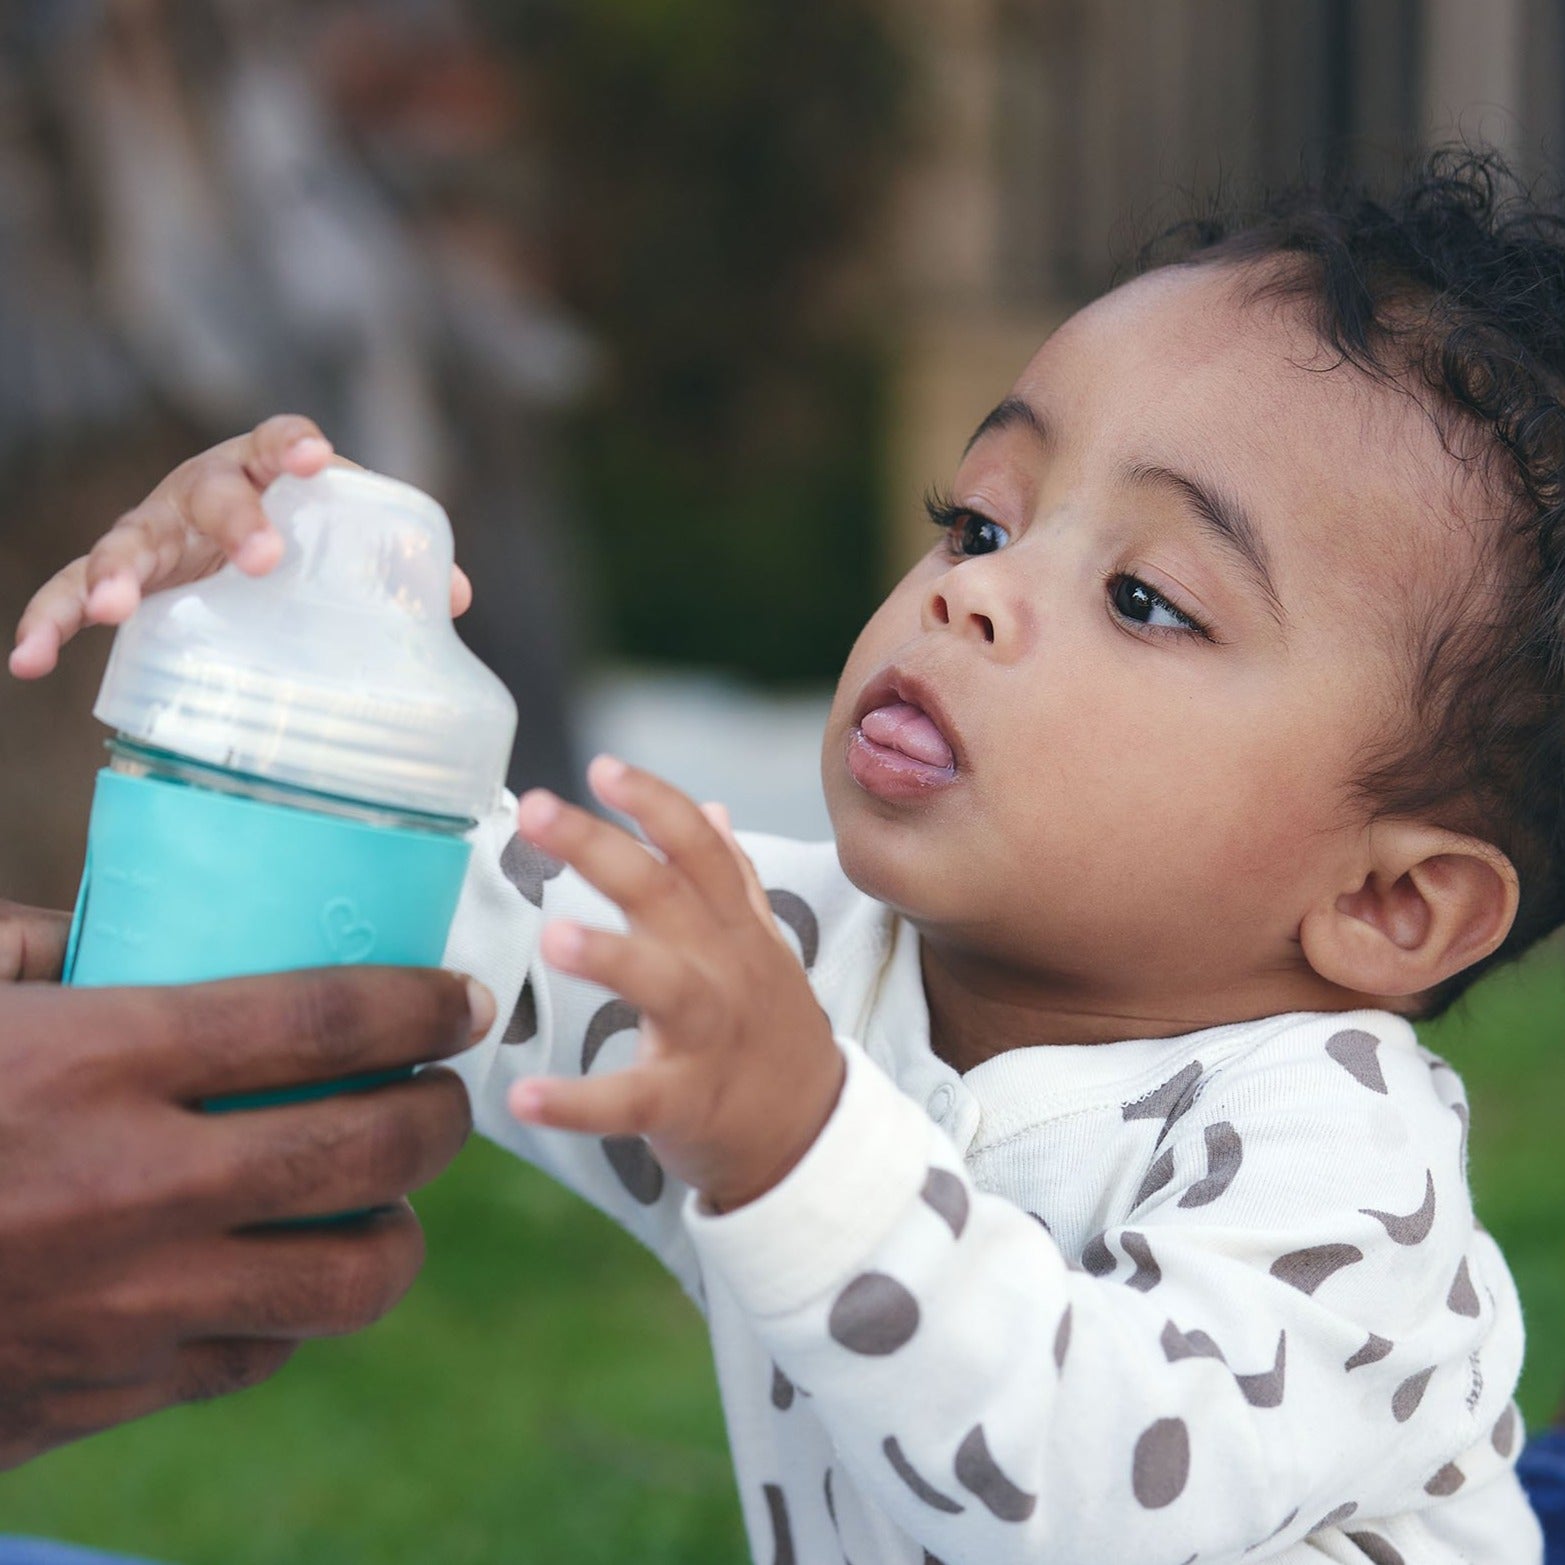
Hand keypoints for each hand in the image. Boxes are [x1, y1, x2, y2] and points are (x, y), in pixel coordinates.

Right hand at [0, 957, 489, 1467]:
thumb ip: (33, 949)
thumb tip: (126, 929)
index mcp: (96, 1063)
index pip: (322, 1022)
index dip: (418, 1005)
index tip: (462, 998)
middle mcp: (136, 1188)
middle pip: (370, 1153)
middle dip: (442, 1120)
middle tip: (446, 1097)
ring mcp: (126, 1307)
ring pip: (346, 1284)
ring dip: (394, 1235)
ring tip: (385, 1199)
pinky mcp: (98, 1396)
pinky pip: (253, 1356)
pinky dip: (291, 1314)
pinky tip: (277, 1274)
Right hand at [9, 415, 473, 679]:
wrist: (237, 545)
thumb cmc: (301, 536)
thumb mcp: (341, 537)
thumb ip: (390, 559)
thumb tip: (458, 598)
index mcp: (264, 468)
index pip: (279, 439)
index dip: (298, 445)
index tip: (318, 460)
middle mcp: (203, 489)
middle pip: (211, 493)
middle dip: (235, 522)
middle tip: (261, 560)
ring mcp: (154, 531)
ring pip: (128, 541)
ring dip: (116, 574)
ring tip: (110, 610)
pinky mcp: (119, 577)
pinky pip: (71, 594)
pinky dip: (49, 622)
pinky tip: (29, 659)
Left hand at [506, 756, 843, 1211]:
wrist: (812, 1135)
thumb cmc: (769, 1030)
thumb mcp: (763, 947)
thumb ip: (734, 879)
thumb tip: (711, 807)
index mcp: (732, 928)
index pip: (699, 849)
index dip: (655, 803)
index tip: (602, 766)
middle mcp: (723, 969)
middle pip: (665, 895)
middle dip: (601, 848)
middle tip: (537, 809)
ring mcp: (709, 1036)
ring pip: (664, 986)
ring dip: (610, 956)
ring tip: (550, 935)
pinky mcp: (688, 1104)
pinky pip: (632, 1102)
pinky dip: (577, 1102)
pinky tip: (522, 1096)